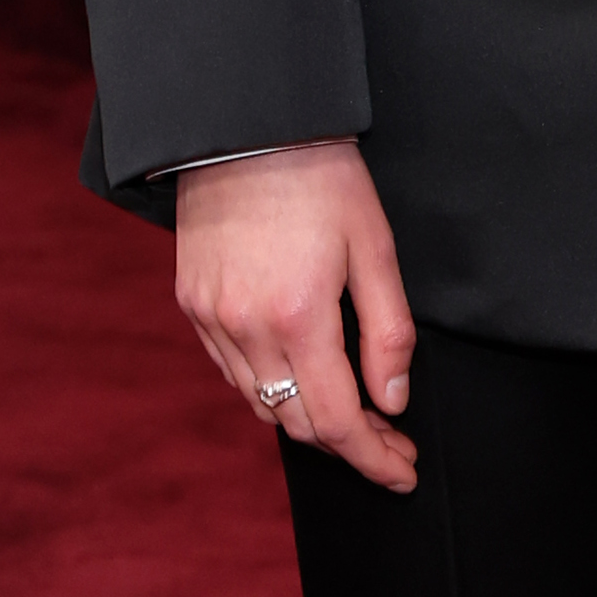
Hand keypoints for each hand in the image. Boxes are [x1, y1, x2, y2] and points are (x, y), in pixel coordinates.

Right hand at [176, 139, 417, 494]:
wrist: (244, 125)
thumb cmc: (321, 178)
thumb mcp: (375, 248)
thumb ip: (388, 333)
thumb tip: (393, 402)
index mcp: (299, 316)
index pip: (337, 420)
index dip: (374, 458)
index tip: (404, 471)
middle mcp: (246, 327)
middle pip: (298, 424)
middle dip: (350, 446)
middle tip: (392, 446)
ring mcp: (212, 318)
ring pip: (262, 404)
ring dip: (308, 421)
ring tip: (353, 417)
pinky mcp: (191, 304)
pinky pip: (233, 372)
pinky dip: (270, 389)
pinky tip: (301, 377)